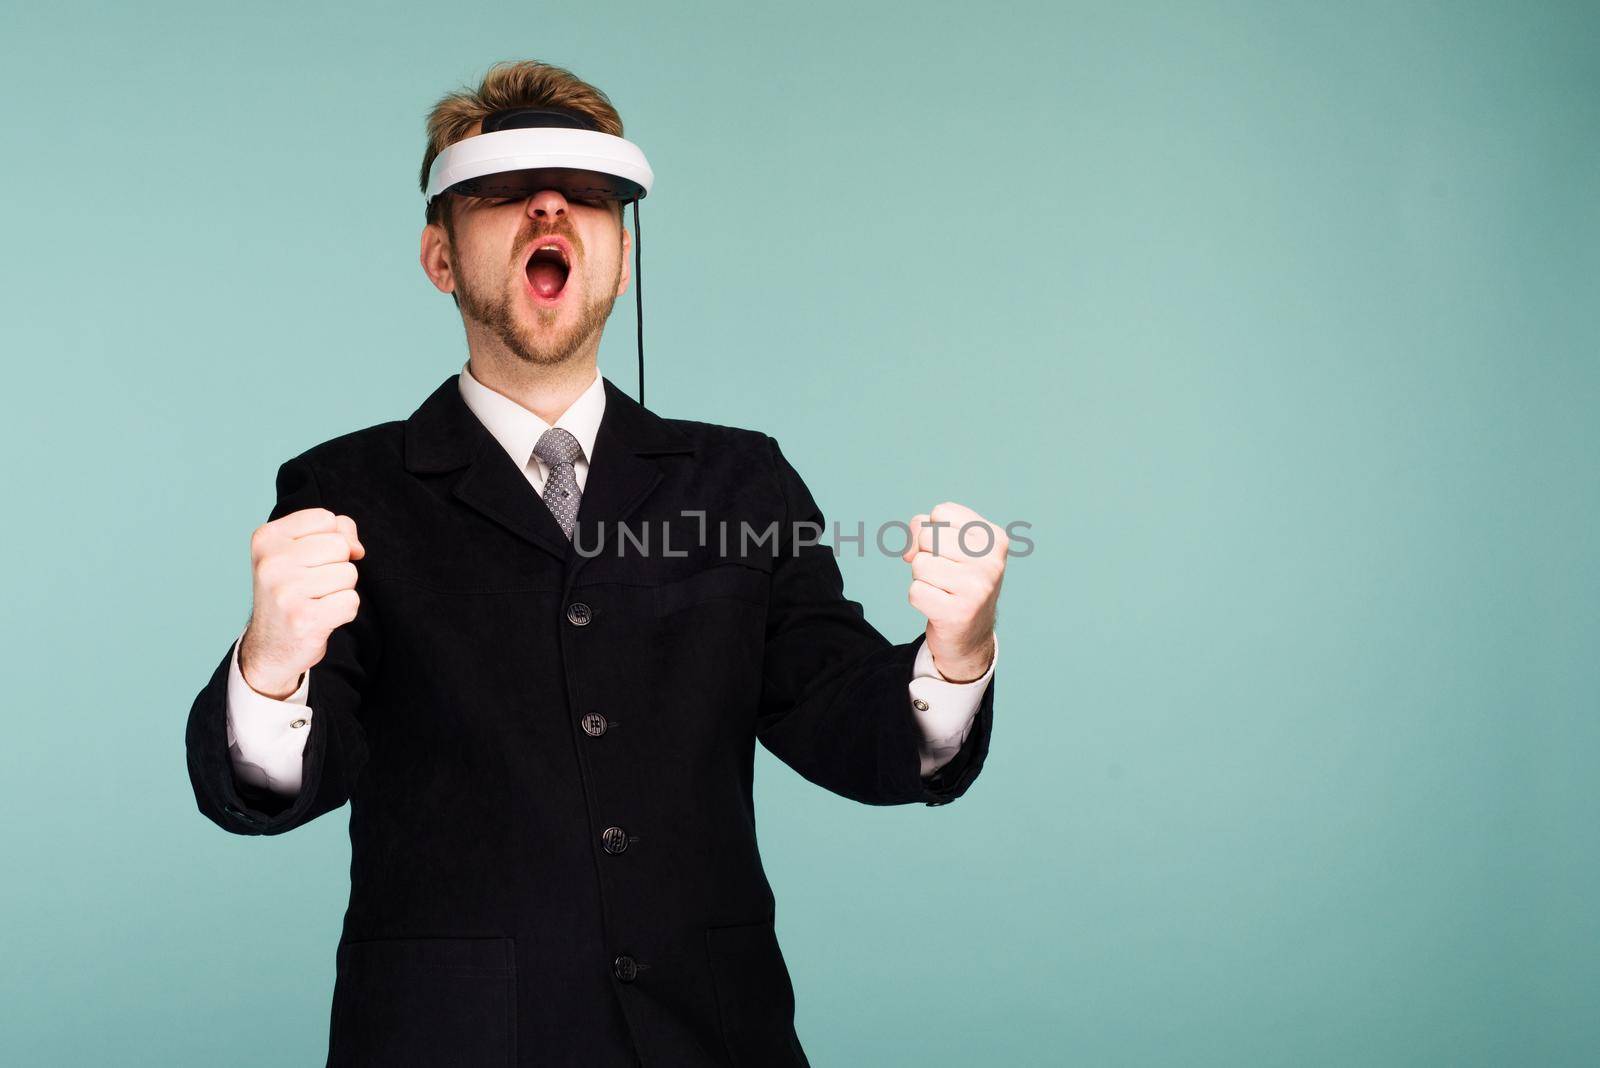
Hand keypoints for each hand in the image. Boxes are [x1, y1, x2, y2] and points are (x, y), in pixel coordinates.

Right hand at [239, 507, 364, 698]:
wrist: (270, 647)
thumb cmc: (292, 592)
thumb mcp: (300, 552)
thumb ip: (334, 532)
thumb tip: (356, 547)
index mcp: (266, 539)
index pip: (325, 519)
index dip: (331, 539)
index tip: (311, 560)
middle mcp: (271, 563)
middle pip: (339, 546)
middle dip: (337, 566)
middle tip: (313, 586)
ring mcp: (285, 591)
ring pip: (348, 574)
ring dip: (341, 590)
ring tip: (316, 601)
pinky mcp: (304, 619)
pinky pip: (351, 601)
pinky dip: (344, 611)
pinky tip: (322, 617)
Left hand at [902, 502, 1005, 682]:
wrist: (971, 633)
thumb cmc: (957, 580)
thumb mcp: (951, 544)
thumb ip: (925, 528)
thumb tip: (908, 552)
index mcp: (994, 538)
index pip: (941, 512)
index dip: (931, 531)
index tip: (946, 552)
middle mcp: (991, 562)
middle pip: (926, 536)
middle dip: (926, 555)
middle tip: (943, 574)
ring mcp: (977, 589)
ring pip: (919, 564)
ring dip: (922, 578)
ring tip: (942, 590)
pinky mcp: (958, 613)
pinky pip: (915, 592)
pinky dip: (919, 599)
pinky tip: (939, 606)